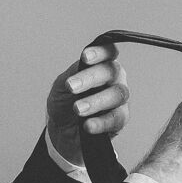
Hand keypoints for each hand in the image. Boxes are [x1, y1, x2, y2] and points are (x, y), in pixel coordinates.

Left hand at [46, 43, 128, 165]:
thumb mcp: (61, 85)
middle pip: (111, 72)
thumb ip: (72, 74)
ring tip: (77, 109)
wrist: (62, 130)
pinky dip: (101, 122)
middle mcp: (114, 79)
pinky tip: (88, 125)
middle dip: (90, 78)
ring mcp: (119, 99)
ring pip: (117, 95)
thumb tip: (81, 67)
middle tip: (71, 87)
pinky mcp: (120, 119)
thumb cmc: (65, 103)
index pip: (107, 52)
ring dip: (96, 101)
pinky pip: (116, 119)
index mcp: (100, 65)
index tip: (85, 57)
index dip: (99, 52)